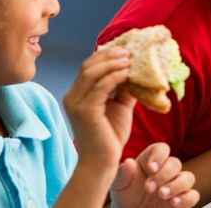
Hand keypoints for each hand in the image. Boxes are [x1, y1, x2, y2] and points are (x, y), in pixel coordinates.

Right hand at [63, 47, 135, 166]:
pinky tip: (127, 74)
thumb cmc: (111, 135)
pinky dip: (114, 77)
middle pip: (88, 66)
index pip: (88, 67)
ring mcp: (76, 104)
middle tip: (129, 52)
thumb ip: (124, 88)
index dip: (106, 55)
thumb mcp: (120, 105)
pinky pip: (100, 87)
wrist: (102, 162)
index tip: (125, 49)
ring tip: (129, 59)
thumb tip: (137, 70)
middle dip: (109, 56)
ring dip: (112, 63)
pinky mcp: (84, 111)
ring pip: (92, 73)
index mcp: (78, 94)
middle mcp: (72, 96)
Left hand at [110, 143, 198, 207]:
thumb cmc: (124, 195)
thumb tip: (129, 162)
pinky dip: (186, 199)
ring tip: (161, 194)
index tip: (150, 168)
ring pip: (188, 178)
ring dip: (176, 186)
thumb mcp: (118, 185)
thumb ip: (122, 174)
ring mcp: (175, 185)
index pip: (161, 149)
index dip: (158, 156)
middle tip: (148, 188)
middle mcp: (166, 171)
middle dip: (163, 175)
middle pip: (175, 163)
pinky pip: (193, 195)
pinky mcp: (182, 200)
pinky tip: (173, 203)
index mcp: (151, 160)